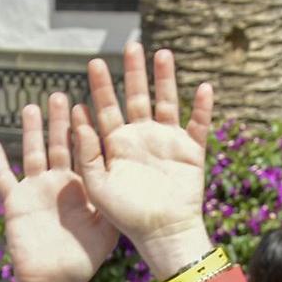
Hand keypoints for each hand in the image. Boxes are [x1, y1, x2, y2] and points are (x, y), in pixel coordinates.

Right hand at [0, 92, 117, 281]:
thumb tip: (134, 179)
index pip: (83, 151)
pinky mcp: (16, 203)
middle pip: (58, 145)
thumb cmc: (82, 259)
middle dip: (59, 121)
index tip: (87, 103)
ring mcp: (35, 190)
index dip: (84, 129)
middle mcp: (57, 183)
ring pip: (32, 154)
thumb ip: (114, 201)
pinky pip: (4, 180)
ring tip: (30, 107)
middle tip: (60, 95)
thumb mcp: (106, 228)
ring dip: (31, 132)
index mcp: (80, 187)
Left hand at [70, 44, 213, 274]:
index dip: (100, 87)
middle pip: (137, 97)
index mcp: (117, 145)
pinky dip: (202, 108)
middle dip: (133, 72)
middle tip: (130, 46)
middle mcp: (141, 138)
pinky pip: (198, 125)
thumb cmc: (126, 217)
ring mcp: (167, 142)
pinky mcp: (191, 151)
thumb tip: (78, 117)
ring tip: (162, 54)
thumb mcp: (98, 186)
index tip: (93, 64)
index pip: (106, 108)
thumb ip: (88, 153)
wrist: (162, 234)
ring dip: (166, 79)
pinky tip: (203, 88)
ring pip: (167, 102)